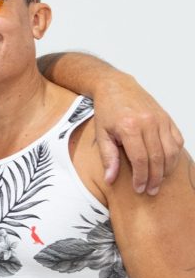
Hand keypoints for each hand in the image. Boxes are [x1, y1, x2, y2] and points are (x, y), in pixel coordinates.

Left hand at [92, 76, 183, 194]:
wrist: (117, 87)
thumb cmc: (107, 110)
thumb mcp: (101, 133)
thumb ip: (108, 157)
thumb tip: (110, 179)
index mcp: (129, 127)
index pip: (140, 159)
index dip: (141, 177)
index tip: (139, 188)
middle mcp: (148, 123)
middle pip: (157, 157)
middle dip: (155, 178)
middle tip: (151, 190)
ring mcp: (160, 120)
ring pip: (171, 151)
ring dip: (167, 169)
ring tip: (159, 182)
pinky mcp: (167, 118)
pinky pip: (177, 140)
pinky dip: (175, 155)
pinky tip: (167, 165)